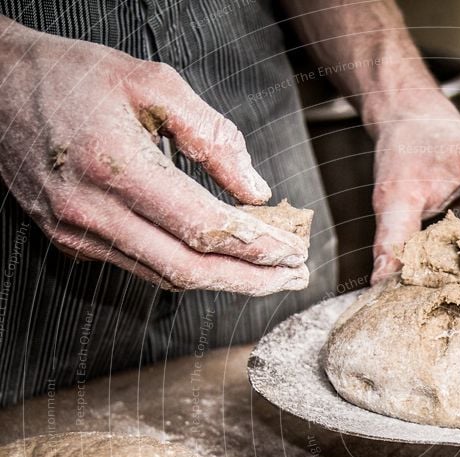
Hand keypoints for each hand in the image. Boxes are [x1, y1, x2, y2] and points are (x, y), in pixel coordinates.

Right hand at [0, 17, 308, 294]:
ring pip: (168, 277)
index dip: (255, 247)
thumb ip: (212, 136)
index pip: (203, 226)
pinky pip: (144, 269)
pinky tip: (221, 264)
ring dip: (226, 282)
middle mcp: (92, 211)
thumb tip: (255, 190)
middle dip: (251, 279)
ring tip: (269, 275)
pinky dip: (190, 271)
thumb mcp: (152, 82)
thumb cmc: (73, 77)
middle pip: (190, 269)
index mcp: (114, 165)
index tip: (293, 251)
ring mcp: (79, 234)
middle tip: (293, 276)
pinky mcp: (73, 243)